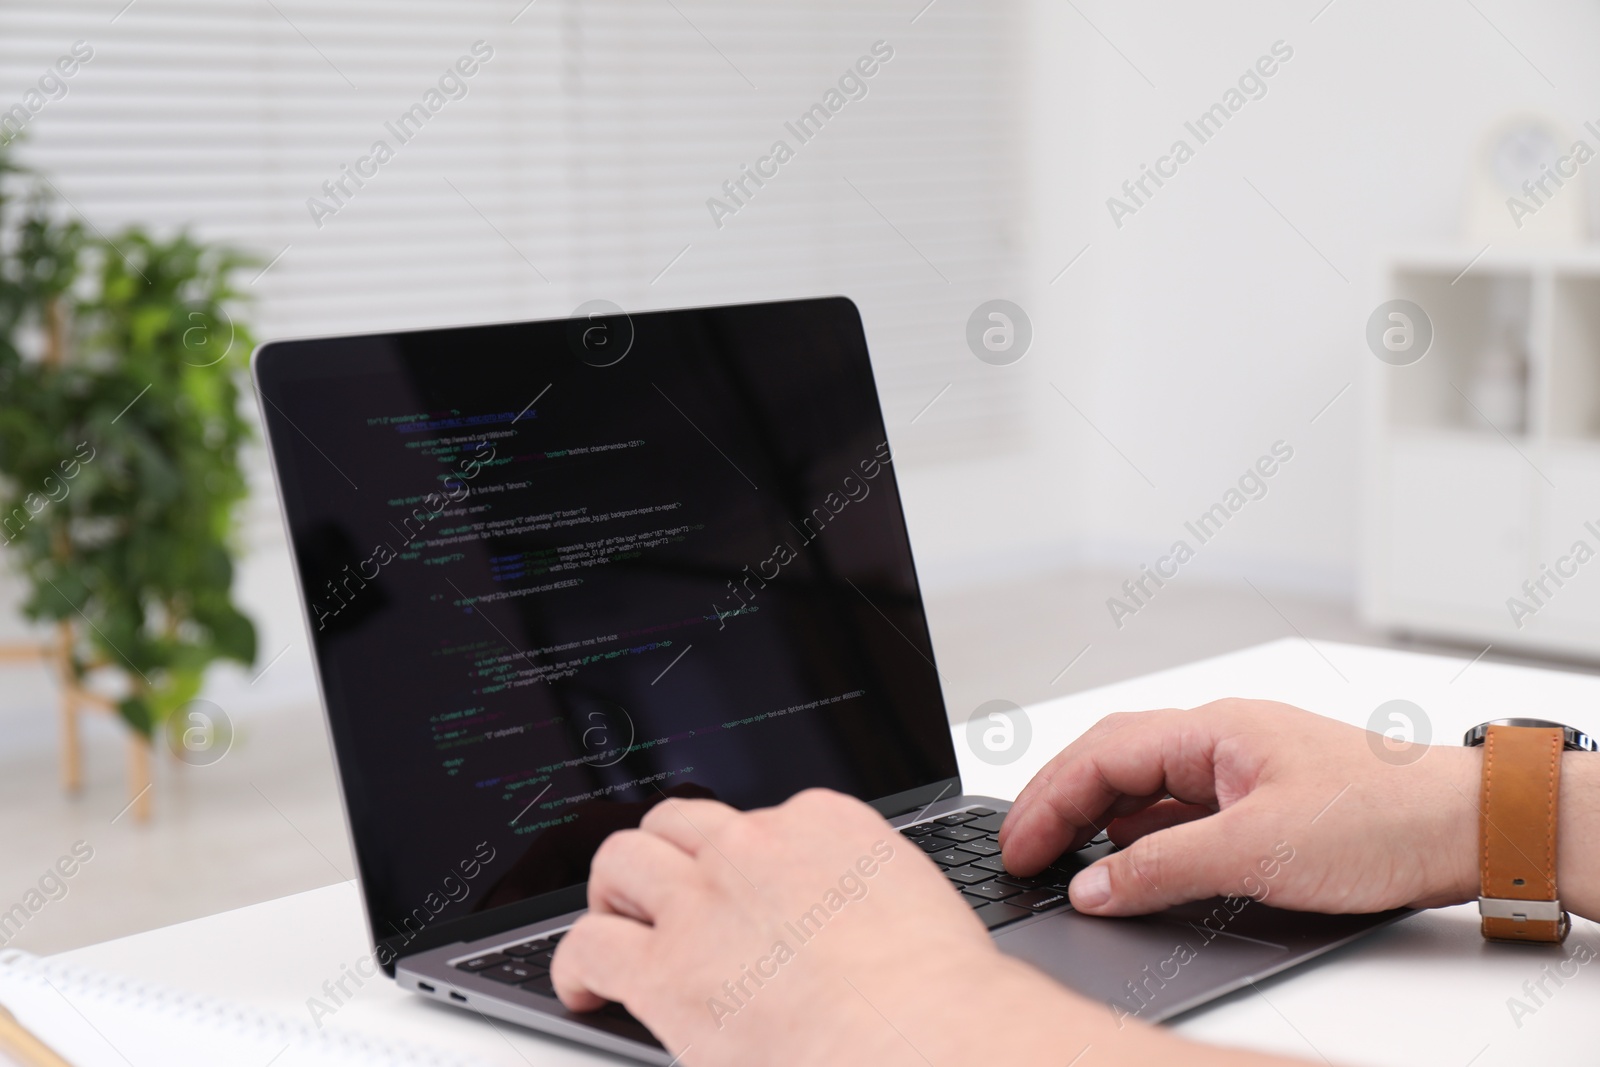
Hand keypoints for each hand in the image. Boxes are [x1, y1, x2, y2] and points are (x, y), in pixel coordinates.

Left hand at [550, 789, 1205, 1065]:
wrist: (930, 1042)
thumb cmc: (941, 998)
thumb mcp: (910, 904)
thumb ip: (864, 894)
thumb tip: (854, 925)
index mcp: (824, 825)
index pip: (760, 815)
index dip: (742, 854)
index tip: (741, 883)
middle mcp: (757, 846)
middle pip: (679, 821)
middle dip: (667, 855)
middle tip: (664, 894)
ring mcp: (706, 901)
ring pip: (622, 861)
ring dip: (615, 893)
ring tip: (616, 925)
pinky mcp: (669, 967)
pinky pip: (589, 944)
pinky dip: (577, 964)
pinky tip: (586, 986)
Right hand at [1000, 699, 1480, 916]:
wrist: (1468, 826)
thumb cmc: (1384, 817)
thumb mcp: (1258, 851)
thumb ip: (1162, 869)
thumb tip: (1090, 885)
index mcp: (1210, 730)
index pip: (1101, 756)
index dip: (1048, 802)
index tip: (1018, 849)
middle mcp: (1219, 740)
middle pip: (1111, 761)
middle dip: (1059, 803)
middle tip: (1022, 853)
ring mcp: (1239, 769)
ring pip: (1144, 785)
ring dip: (1097, 817)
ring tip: (1060, 858)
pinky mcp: (1260, 801)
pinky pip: (1178, 811)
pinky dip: (1141, 835)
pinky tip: (1130, 862)